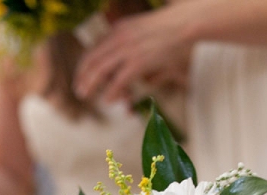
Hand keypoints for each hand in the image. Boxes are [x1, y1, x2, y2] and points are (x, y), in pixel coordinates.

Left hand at [75, 6, 193, 102]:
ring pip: (100, 70)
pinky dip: (112, 91)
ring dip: (91, 84)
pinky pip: (119, 80)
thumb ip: (140, 53)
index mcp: (119, 29)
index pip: (94, 48)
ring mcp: (128, 49)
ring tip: (85, 95)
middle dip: (83, 76)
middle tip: (79, 91)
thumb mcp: (149, 36)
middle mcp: (119, 37)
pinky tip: (108, 99)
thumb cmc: (173, 30)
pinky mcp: (139, 61)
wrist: (186, 22)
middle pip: (92, 59)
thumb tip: (146, 78)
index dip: (85, 65)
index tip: (81, 77)